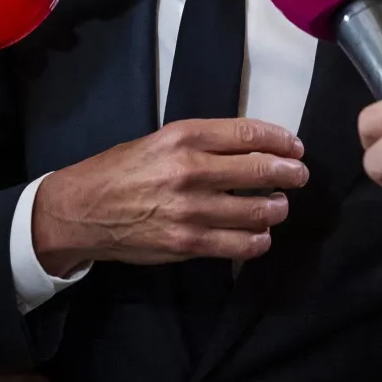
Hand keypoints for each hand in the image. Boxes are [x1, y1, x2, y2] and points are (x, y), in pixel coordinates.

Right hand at [30, 119, 307, 275]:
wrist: (82, 210)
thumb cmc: (120, 171)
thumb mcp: (159, 140)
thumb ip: (202, 143)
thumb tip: (250, 148)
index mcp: (184, 136)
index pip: (249, 135)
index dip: (281, 141)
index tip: (295, 147)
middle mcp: (191, 170)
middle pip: (262, 171)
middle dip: (290, 174)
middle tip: (299, 176)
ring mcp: (192, 210)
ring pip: (258, 211)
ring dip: (277, 209)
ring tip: (278, 207)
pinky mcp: (189, 243)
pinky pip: (240, 245)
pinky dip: (258, 240)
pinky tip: (260, 235)